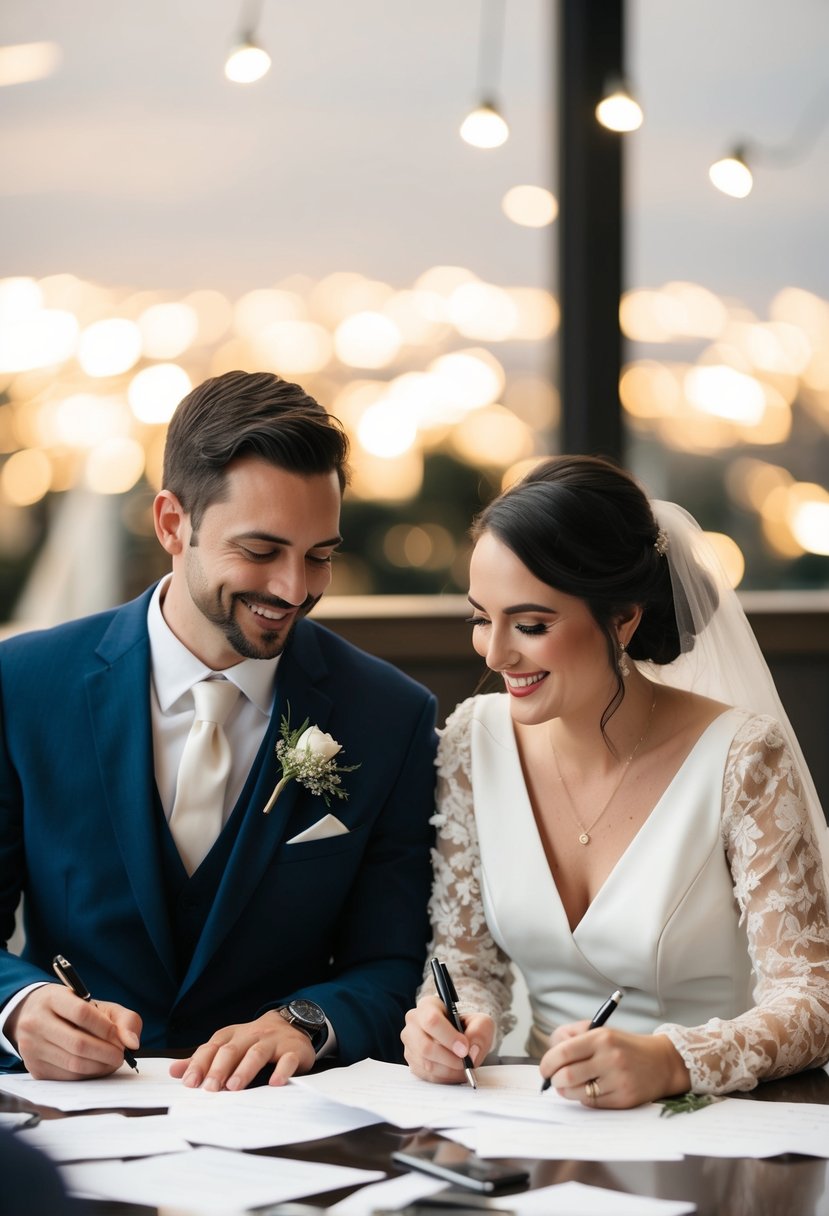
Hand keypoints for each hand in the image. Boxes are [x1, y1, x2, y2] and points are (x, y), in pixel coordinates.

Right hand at [7, 985, 141, 1080]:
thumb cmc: (74, 1010)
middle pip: (78, 1043)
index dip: (106, 1029)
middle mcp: (35, 1022)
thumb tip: (132, 1043)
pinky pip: (67, 1077)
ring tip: (112, 1061)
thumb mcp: (99, 1005)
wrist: (37, 1017)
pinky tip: (97, 1068)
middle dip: (106, 1053)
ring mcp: (31, 1047)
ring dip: (99, 1067)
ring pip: (73, 1064)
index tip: (121, 1038)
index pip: (82, 1014)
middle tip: (121, 1056)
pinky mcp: (34, 1068)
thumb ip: (123, 1019)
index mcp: (52, 998)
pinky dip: (87, 1075)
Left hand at [169, 1011, 315, 1091]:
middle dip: (219, 1069)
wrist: (292, 1024)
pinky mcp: (293, 1050)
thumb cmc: (254, 1041)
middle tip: (210, 1089)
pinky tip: (275, 1083)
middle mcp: (251, 1035)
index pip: (213, 1047)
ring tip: (234, 1087)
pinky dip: (281, 1071)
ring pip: (257, 1053)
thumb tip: (174, 1071)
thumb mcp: (229, 1045)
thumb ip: (203, 1059)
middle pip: (232, 1049)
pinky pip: (287, 1059)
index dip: (200, 1063)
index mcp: (233, 1035)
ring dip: (244, 1070)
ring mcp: (273, 1041)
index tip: (189, 1083)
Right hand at [401, 995, 493, 1083]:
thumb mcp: (481, 1022)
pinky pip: (426, 1076)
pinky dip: (444, 1078)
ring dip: (449, 1070)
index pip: (432, 1021)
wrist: (462, 1040)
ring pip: (426, 1064)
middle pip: (426, 1046)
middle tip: (466, 1063)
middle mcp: (414, 1022)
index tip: (465, 1049)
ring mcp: (410, 1043)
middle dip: (450, 1059)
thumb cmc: (468, 1027)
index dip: (449, 1038)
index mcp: (428, 1005)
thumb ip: (480, 1032)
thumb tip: (471, 1051)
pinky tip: (454, 1071)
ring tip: (463, 1067)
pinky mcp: (412, 1062)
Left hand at [539, 1022, 690, 1108]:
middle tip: (554, 1080)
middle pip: (567, 1076)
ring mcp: (619, 1080)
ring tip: (570, 1085)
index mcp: (601, 1037)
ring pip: (577, 1093)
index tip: (544, 1070)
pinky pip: (593, 1104)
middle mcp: (610, 1058)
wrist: (661, 1062)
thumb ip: (572, 1037)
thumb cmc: (623, 1046)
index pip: (563, 1052)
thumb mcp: (600, 1031)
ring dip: (567, 1092)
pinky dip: (585, 1099)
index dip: (547, 1063)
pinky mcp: (625, 1099)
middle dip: (554, 1081)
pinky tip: (591, 1090)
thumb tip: (550, 1057)